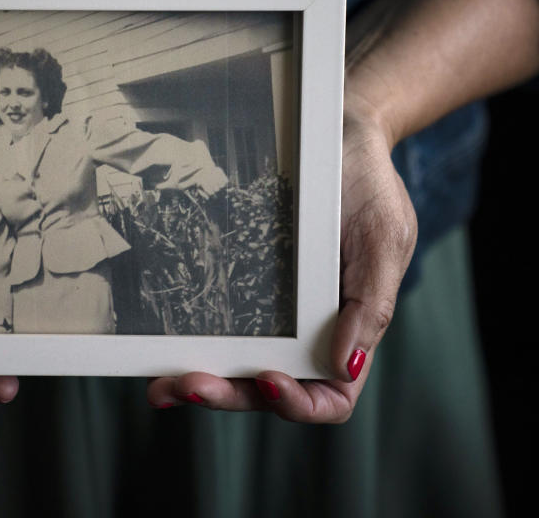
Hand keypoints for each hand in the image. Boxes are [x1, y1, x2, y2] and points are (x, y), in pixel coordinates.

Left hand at [145, 98, 416, 421]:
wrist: (334, 134)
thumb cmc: (370, 187)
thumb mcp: (385, 239)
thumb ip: (371, 304)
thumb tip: (346, 366)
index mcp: (349, 331)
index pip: (330, 396)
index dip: (299, 404)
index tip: (270, 378)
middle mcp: (304, 331)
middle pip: (266, 389)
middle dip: (228, 395)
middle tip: (190, 384)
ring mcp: (267, 311)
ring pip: (233, 365)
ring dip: (198, 380)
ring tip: (161, 383)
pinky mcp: (237, 282)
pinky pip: (211, 321)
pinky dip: (183, 341)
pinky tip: (153, 347)